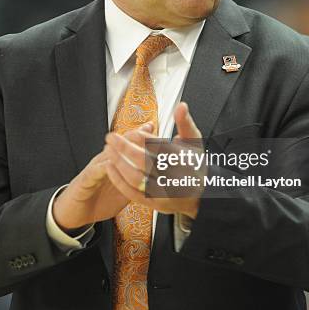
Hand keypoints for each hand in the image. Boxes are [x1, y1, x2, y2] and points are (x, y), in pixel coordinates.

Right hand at [52, 124, 151, 230]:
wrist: (75, 212)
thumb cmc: (100, 200)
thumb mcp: (124, 191)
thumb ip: (137, 182)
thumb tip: (155, 178)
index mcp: (115, 164)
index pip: (129, 147)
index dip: (142, 138)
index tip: (156, 130)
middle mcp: (104, 162)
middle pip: (119, 145)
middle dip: (134, 136)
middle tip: (147, 128)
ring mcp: (94, 169)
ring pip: (107, 154)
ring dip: (119, 148)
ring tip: (132, 141)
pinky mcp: (85, 180)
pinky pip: (94, 172)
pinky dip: (103, 167)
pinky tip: (110, 163)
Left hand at [104, 102, 203, 218]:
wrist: (200, 195)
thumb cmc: (194, 164)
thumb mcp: (194, 142)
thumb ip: (185, 122)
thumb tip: (181, 105)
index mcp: (184, 161)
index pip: (161, 147)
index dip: (143, 138)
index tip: (132, 131)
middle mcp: (173, 178)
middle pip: (144, 162)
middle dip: (124, 148)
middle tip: (111, 137)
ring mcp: (163, 193)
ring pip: (135, 178)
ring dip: (118, 163)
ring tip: (109, 150)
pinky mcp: (153, 203)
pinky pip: (131, 193)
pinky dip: (118, 180)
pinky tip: (110, 167)